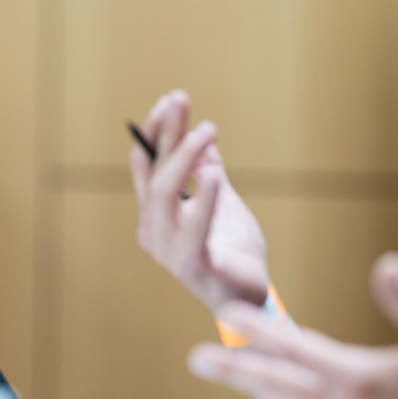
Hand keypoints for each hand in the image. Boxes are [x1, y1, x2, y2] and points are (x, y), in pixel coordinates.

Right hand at [129, 90, 268, 313]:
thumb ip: (209, 175)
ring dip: (183, 158)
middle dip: (164, 134)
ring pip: (163, 195)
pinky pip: (193, 229)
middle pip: (152, 174)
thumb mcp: (223, 203)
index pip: (147, 166)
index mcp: (155, 216)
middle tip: (181, 100)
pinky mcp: (192, 266)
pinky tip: (214, 175)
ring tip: (207, 130)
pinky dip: (203, 201)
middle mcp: (153, 231)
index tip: (171, 100)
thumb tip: (204, 142)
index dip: (155, 132)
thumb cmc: (233, 251)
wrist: (250, 299)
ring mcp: (168, 250)